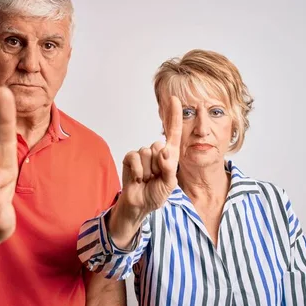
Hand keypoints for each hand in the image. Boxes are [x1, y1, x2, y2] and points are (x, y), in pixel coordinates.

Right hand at [110, 95, 181, 244]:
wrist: (139, 205)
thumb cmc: (155, 194)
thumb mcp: (169, 184)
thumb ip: (169, 168)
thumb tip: (164, 151)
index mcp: (169, 155)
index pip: (173, 132)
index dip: (174, 115)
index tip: (175, 99)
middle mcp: (156, 151)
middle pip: (159, 146)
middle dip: (159, 165)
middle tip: (155, 178)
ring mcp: (142, 154)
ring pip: (147, 153)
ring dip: (148, 171)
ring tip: (147, 179)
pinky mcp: (130, 158)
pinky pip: (135, 157)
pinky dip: (138, 171)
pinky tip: (138, 179)